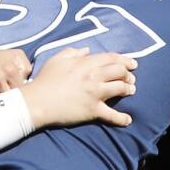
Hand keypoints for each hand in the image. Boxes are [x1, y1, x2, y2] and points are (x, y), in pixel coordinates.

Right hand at [21, 48, 136, 128]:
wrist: (37, 101)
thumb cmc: (45, 80)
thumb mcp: (57, 60)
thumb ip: (72, 52)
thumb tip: (86, 50)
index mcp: (85, 63)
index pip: (111, 58)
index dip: (125, 60)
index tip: (132, 63)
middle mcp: (93, 76)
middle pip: (119, 72)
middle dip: (128, 74)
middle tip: (131, 78)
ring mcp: (95, 94)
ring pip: (120, 89)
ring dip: (128, 89)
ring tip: (131, 91)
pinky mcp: (93, 110)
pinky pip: (112, 114)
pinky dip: (122, 118)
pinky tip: (128, 119)